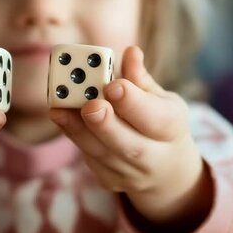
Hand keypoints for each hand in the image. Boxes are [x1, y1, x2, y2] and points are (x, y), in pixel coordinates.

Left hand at [49, 46, 211, 227]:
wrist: (165, 169)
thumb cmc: (159, 120)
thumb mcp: (159, 97)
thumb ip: (140, 78)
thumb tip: (131, 52)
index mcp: (173, 128)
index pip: (157, 119)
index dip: (133, 103)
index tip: (113, 84)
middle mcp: (156, 157)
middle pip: (130, 146)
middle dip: (106, 124)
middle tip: (89, 104)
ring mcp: (132, 174)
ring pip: (102, 154)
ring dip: (78, 129)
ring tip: (59, 107)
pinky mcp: (109, 180)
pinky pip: (89, 158)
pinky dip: (73, 135)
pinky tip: (60, 116)